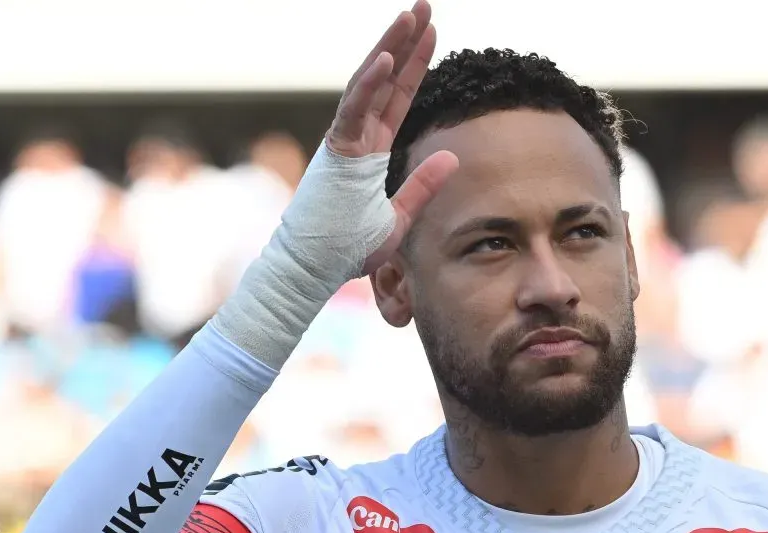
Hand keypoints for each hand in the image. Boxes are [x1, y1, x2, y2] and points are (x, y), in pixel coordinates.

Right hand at [326, 0, 458, 272]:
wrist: (314, 271)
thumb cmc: (348, 249)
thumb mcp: (399, 216)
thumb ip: (423, 185)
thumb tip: (453, 156)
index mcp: (371, 150)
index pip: (398, 98)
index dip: (416, 65)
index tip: (432, 33)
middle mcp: (357, 138)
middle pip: (386, 80)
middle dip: (405, 41)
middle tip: (424, 5)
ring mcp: (343, 142)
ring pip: (369, 84)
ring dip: (390, 48)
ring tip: (411, 16)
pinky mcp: (334, 152)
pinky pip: (353, 111)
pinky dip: (369, 84)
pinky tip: (388, 57)